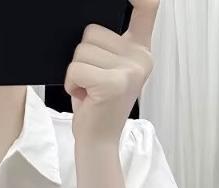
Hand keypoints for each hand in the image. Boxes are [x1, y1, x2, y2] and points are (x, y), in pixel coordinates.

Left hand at [65, 0, 158, 144]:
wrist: (98, 141)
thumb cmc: (98, 105)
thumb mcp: (109, 70)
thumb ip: (109, 45)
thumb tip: (91, 26)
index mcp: (141, 50)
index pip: (147, 8)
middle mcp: (141, 58)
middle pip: (92, 31)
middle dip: (82, 57)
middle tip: (92, 82)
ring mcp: (130, 71)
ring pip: (81, 51)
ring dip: (76, 73)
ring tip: (89, 91)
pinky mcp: (113, 84)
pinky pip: (76, 68)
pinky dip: (71, 84)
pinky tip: (84, 97)